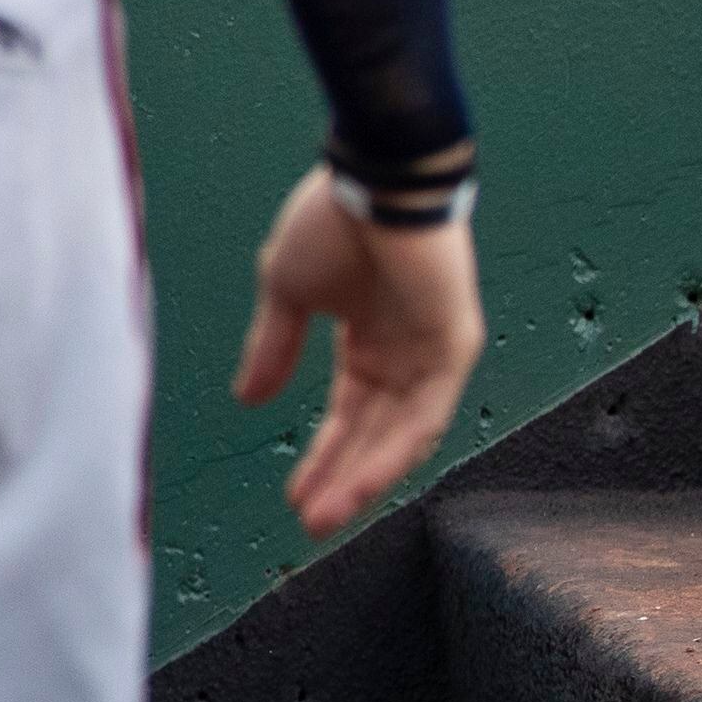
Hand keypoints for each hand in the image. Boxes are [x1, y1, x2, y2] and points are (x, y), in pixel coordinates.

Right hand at [231, 169, 484, 539]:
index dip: (322, 456)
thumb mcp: (286, 292)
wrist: (370, 178)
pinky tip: (362, 480)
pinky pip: (425, 414)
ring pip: (400, 435)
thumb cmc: (328, 221)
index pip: (349, 415)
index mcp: (368, 341)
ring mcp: (433, 353)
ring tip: (324, 517)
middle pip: (374, 434)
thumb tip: (248, 400)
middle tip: (309, 524)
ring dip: (362, 477)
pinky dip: (392, 450)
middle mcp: (404, 355)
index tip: (293, 495)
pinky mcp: (453, 346)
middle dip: (340, 480)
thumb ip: (273, 347)